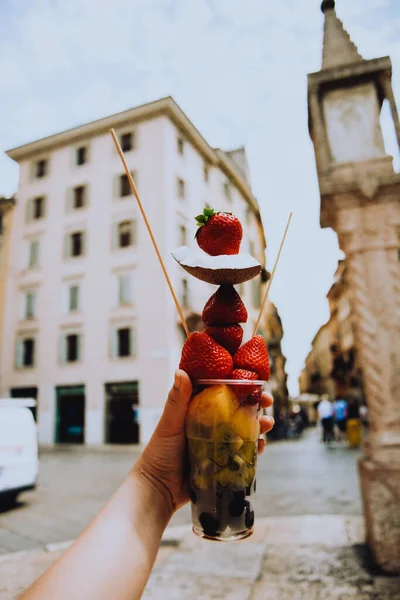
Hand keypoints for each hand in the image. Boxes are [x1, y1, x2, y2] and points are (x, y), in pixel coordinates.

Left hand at [133, 369, 273, 517]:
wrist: (158, 488)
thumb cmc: (159, 452)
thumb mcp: (170, 423)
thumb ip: (177, 399)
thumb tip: (181, 371)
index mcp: (197, 408)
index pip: (222, 390)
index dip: (240, 383)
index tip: (255, 380)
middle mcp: (209, 422)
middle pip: (238, 408)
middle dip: (256, 404)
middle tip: (268, 402)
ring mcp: (217, 441)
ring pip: (244, 428)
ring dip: (258, 425)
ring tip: (267, 424)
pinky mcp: (223, 460)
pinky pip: (243, 451)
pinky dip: (254, 447)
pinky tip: (261, 446)